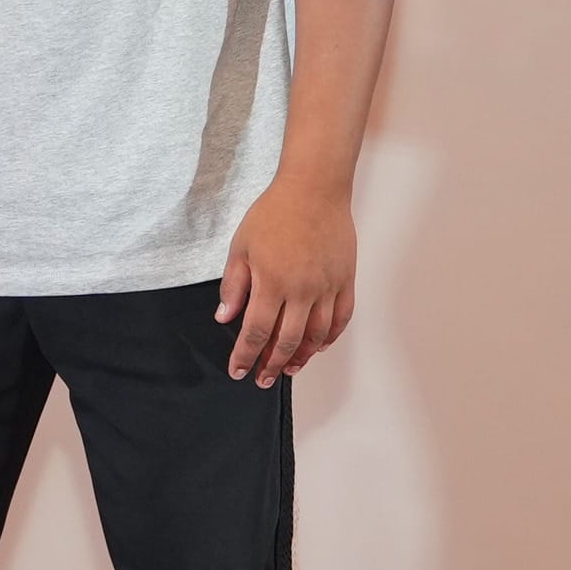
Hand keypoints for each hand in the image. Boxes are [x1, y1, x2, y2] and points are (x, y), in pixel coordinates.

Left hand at [215, 165, 356, 383]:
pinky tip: (320, 346)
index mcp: (272, 283)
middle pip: (287, 341)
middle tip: (263, 380)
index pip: (256, 332)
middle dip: (272, 365)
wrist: (314, 189)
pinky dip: (331, 337)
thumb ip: (233, 286)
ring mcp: (327, 287)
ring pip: (317, 335)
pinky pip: (341, 318)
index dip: (246, 356)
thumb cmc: (274, 214)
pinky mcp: (345, 280)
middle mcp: (302, 291)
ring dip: (303, 357)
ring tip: (289, 368)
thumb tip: (225, 318)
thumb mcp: (241, 247)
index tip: (239, 370)